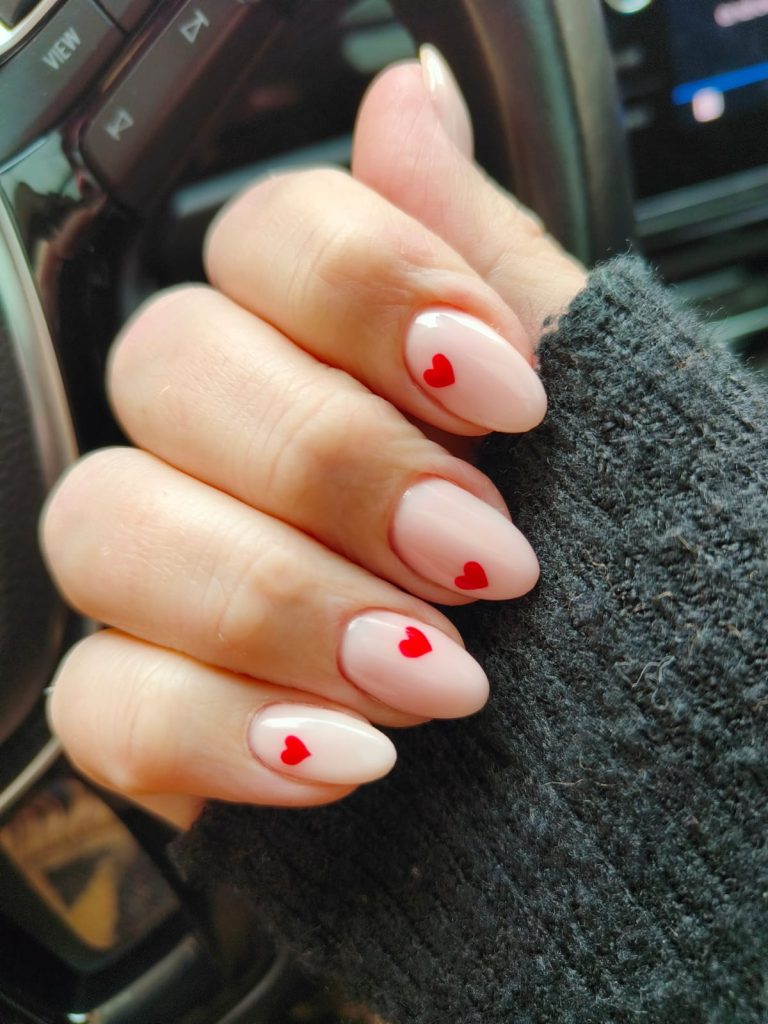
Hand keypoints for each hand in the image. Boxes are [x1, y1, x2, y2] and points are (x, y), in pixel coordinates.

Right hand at [40, 49, 585, 827]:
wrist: (635, 746)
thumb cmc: (617, 574)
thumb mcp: (592, 407)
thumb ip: (483, 258)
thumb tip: (407, 95)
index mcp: (329, 348)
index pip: (267, 234)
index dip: (369, 293)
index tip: (505, 395)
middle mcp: (229, 441)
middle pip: (167, 367)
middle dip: (330, 465)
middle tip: (480, 559)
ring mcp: (176, 574)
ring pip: (104, 527)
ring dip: (277, 602)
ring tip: (434, 675)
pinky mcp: (158, 708)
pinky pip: (103, 704)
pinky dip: (221, 731)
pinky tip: (343, 754)